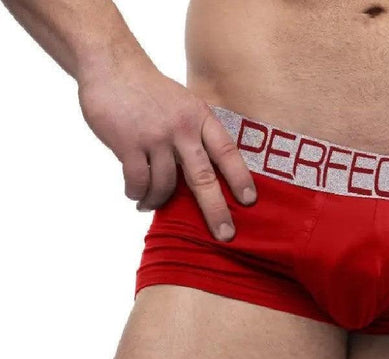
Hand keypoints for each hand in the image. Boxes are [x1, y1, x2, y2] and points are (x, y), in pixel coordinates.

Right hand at [77, 56, 254, 240]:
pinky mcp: (127, 143)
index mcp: (200, 118)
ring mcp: (155, 136)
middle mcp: (182, 128)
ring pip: (165, 185)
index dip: (240, 178)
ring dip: (158, 201)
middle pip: (203, 178)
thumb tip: (210, 177)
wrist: (110, 63)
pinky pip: (138, 181)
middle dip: (216, 210)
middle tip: (225, 235)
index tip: (250, 202)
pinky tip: (135, 196)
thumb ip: (198, 135)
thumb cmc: (151, 92)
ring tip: (150, 205)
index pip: (227, 152)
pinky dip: (137, 194)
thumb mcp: (185, 105)